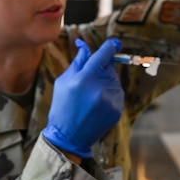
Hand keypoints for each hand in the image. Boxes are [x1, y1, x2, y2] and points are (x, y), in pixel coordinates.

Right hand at [43, 38, 124, 158]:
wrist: (68, 136)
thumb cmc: (62, 106)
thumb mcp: (63, 81)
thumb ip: (78, 62)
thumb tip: (85, 45)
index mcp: (84, 78)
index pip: (103, 55)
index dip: (111, 46)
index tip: (115, 43)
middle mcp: (99, 88)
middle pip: (109, 67)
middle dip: (102, 68)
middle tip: (89, 80)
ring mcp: (110, 100)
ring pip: (114, 80)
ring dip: (106, 82)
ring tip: (90, 96)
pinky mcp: (117, 109)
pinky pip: (117, 94)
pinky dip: (110, 95)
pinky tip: (97, 105)